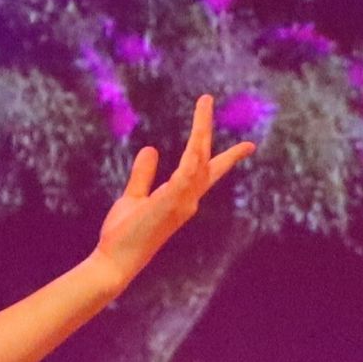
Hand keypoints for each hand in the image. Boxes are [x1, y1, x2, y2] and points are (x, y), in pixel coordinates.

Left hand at [93, 97, 254, 285]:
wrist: (114, 262)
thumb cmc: (124, 236)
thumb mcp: (133, 198)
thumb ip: (144, 175)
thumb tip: (152, 149)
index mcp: (181, 197)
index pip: (207, 172)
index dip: (227, 156)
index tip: (248, 145)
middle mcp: (188, 199)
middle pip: (205, 158)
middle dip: (206, 127)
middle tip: (206, 99)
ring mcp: (182, 202)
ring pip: (199, 159)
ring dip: (201, 130)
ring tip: (203, 104)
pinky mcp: (171, 203)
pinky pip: (188, 173)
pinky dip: (194, 155)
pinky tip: (195, 138)